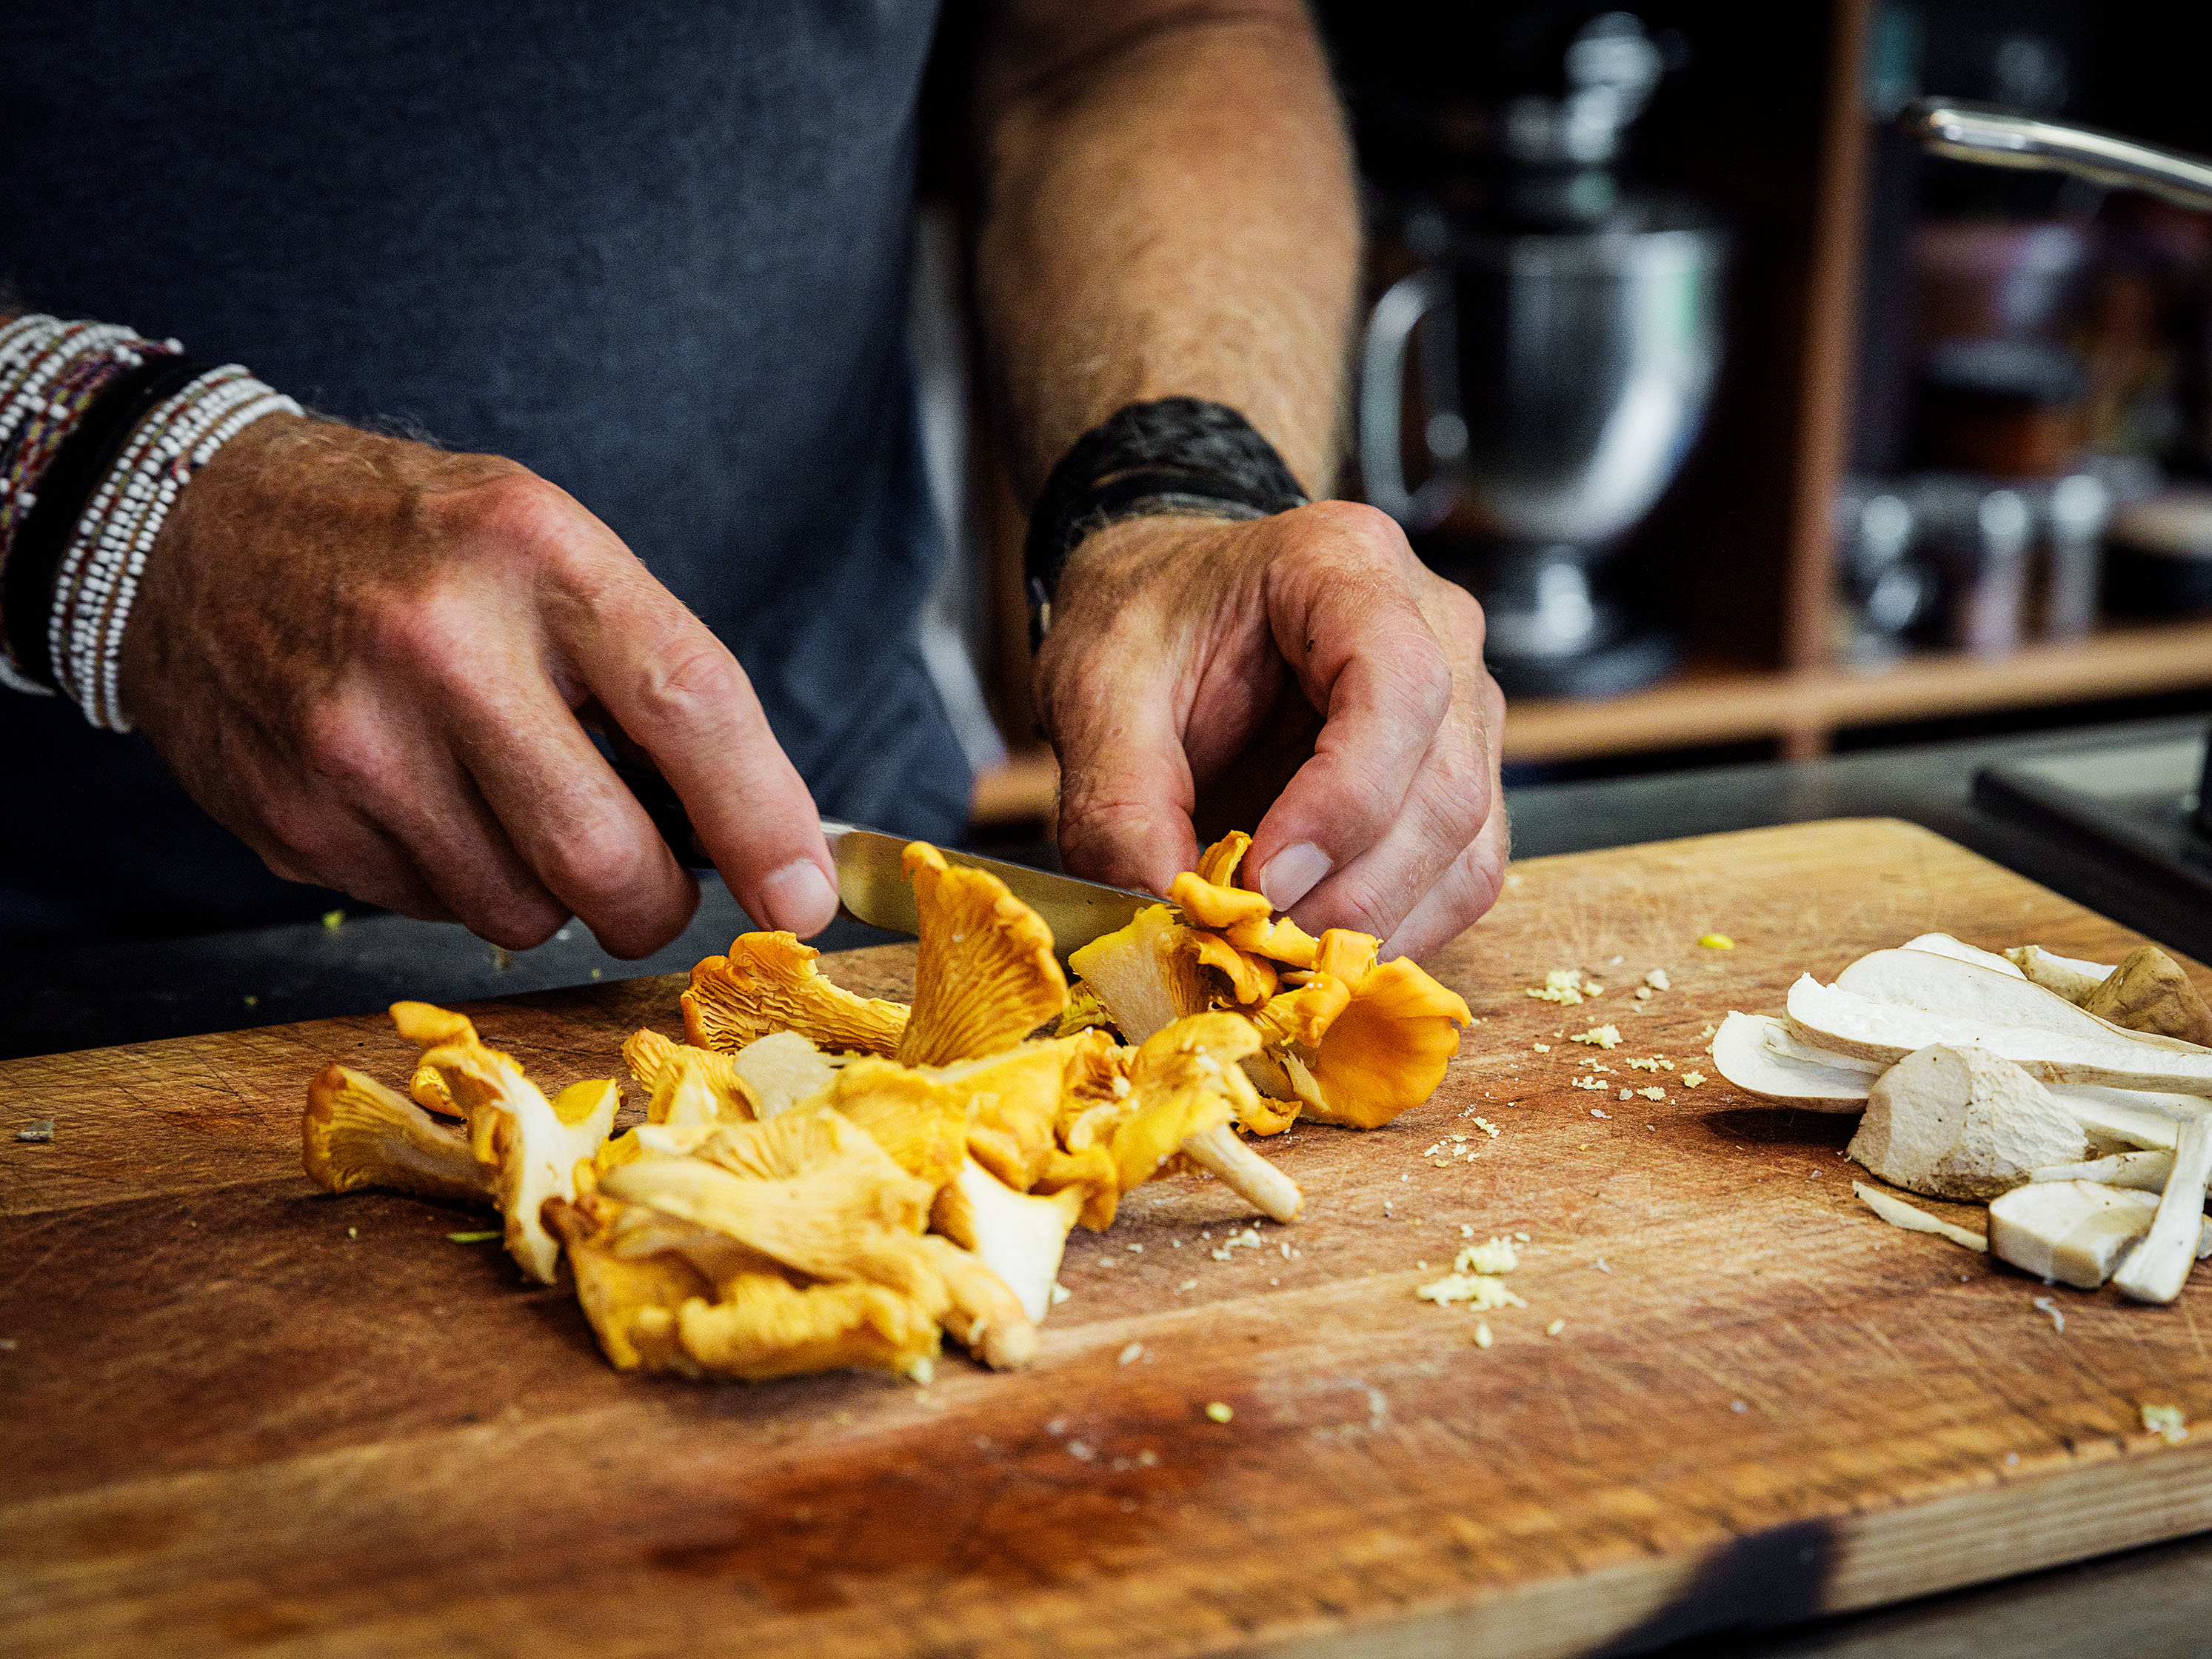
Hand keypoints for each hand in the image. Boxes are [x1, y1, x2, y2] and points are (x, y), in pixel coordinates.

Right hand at [119, 417, 839, 955]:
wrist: (193, 528)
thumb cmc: (414, 544)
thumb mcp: (547, 545)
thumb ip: (653, 672)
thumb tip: (765, 836)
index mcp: (534, 553)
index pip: (689, 706)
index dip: (766, 821)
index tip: (805, 897)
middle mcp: (439, 646)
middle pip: (604, 856)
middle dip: (656, 902)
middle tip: (655, 883)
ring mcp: (352, 742)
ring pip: (520, 913)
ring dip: (550, 893)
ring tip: (510, 802)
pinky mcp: (292, 820)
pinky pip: (431, 913)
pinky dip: (459, 884)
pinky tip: (424, 800)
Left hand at [1037, 501, 1507, 959]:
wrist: (1171, 602)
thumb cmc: (1145, 620)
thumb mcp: (1095, 687)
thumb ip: (1118, 799)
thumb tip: (1162, 912)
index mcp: (1348, 565)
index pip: (1400, 685)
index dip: (1344, 800)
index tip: (1264, 880)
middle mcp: (1436, 628)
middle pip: (1446, 785)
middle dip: (1354, 890)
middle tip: (1261, 947)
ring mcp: (1462, 706)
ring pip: (1466, 843)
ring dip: (1379, 924)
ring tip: (1282, 958)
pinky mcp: (1456, 779)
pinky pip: (1461, 875)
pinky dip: (1395, 929)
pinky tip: (1319, 950)